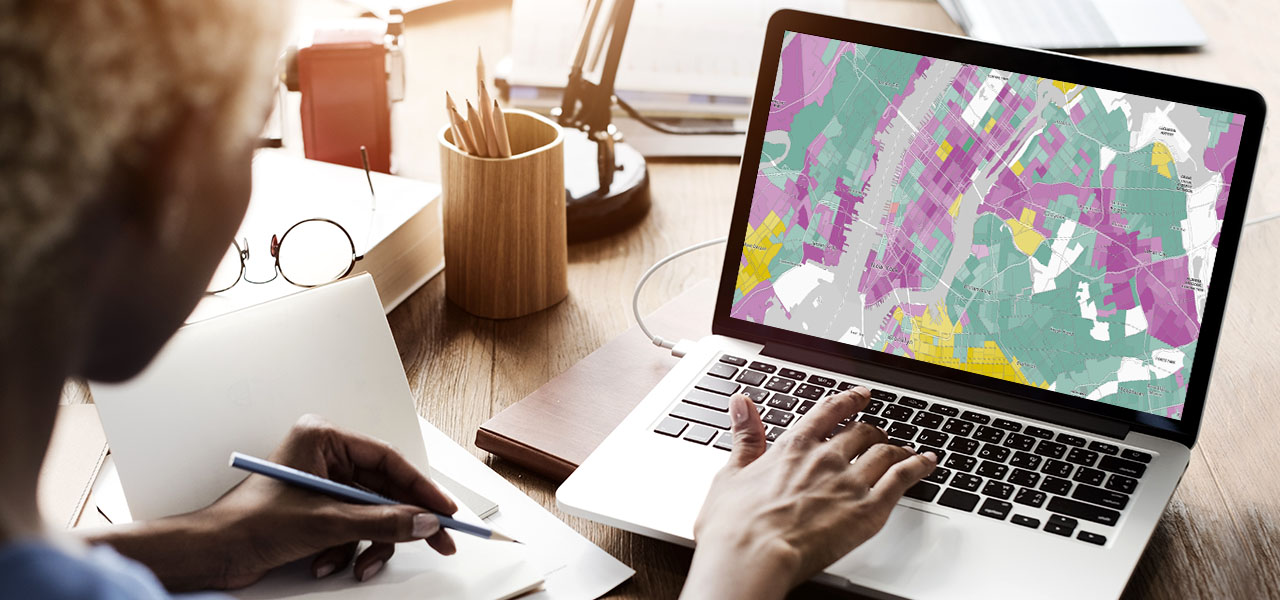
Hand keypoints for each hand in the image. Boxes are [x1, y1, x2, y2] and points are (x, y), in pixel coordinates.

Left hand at [89, 415, 457, 589]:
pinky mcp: (316, 510)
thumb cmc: (249, 523)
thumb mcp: (327, 523)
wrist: (210, 554)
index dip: (421, 487)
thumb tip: (425, 522)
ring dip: (368, 544)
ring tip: (360, 565)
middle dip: (402, 522)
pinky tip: (327, 563)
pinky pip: (352, 528)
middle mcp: (325, 457)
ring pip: (371, 514)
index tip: (445, 510)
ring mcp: (321, 485)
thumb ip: (383, 521)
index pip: (388, 460)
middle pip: (384, 489)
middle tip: (437, 540)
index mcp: (324, 440)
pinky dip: (347, 550)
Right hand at [681, 388, 936, 599]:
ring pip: (885, 452)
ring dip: (898, 448)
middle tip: (878, 434)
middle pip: (861, 432)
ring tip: (905, 450)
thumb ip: (744, 436)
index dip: (848, 400)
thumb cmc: (736, 525)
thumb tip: (741, 404)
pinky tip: (927, 464)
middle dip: (872, 430)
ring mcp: (850, 482)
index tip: (860, 395)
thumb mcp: (730, 473)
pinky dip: (919, 467)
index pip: (829, 412)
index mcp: (794, 446)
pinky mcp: (868, 510)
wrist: (753, 555)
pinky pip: (902, 479)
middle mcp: (826, 457)